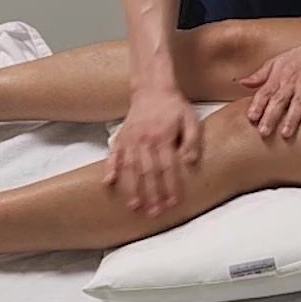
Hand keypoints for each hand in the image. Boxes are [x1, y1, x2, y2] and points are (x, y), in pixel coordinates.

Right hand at [105, 81, 200, 214]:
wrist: (152, 88)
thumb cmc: (174, 107)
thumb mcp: (191, 120)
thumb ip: (192, 141)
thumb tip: (189, 162)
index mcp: (164, 138)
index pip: (168, 168)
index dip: (170, 187)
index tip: (173, 203)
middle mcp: (145, 140)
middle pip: (149, 173)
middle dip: (152, 195)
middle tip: (155, 213)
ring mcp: (131, 139)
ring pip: (131, 168)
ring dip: (132, 188)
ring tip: (135, 206)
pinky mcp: (121, 137)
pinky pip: (113, 154)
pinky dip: (110, 168)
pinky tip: (108, 182)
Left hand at [241, 37, 300, 137]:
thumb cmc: (300, 57)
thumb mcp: (277, 62)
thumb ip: (260, 75)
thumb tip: (242, 83)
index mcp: (278, 76)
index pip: (265, 92)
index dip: (258, 105)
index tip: (252, 118)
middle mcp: (291, 80)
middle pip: (279, 100)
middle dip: (271, 116)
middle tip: (264, 132)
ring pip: (298, 102)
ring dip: (291, 118)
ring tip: (285, 133)